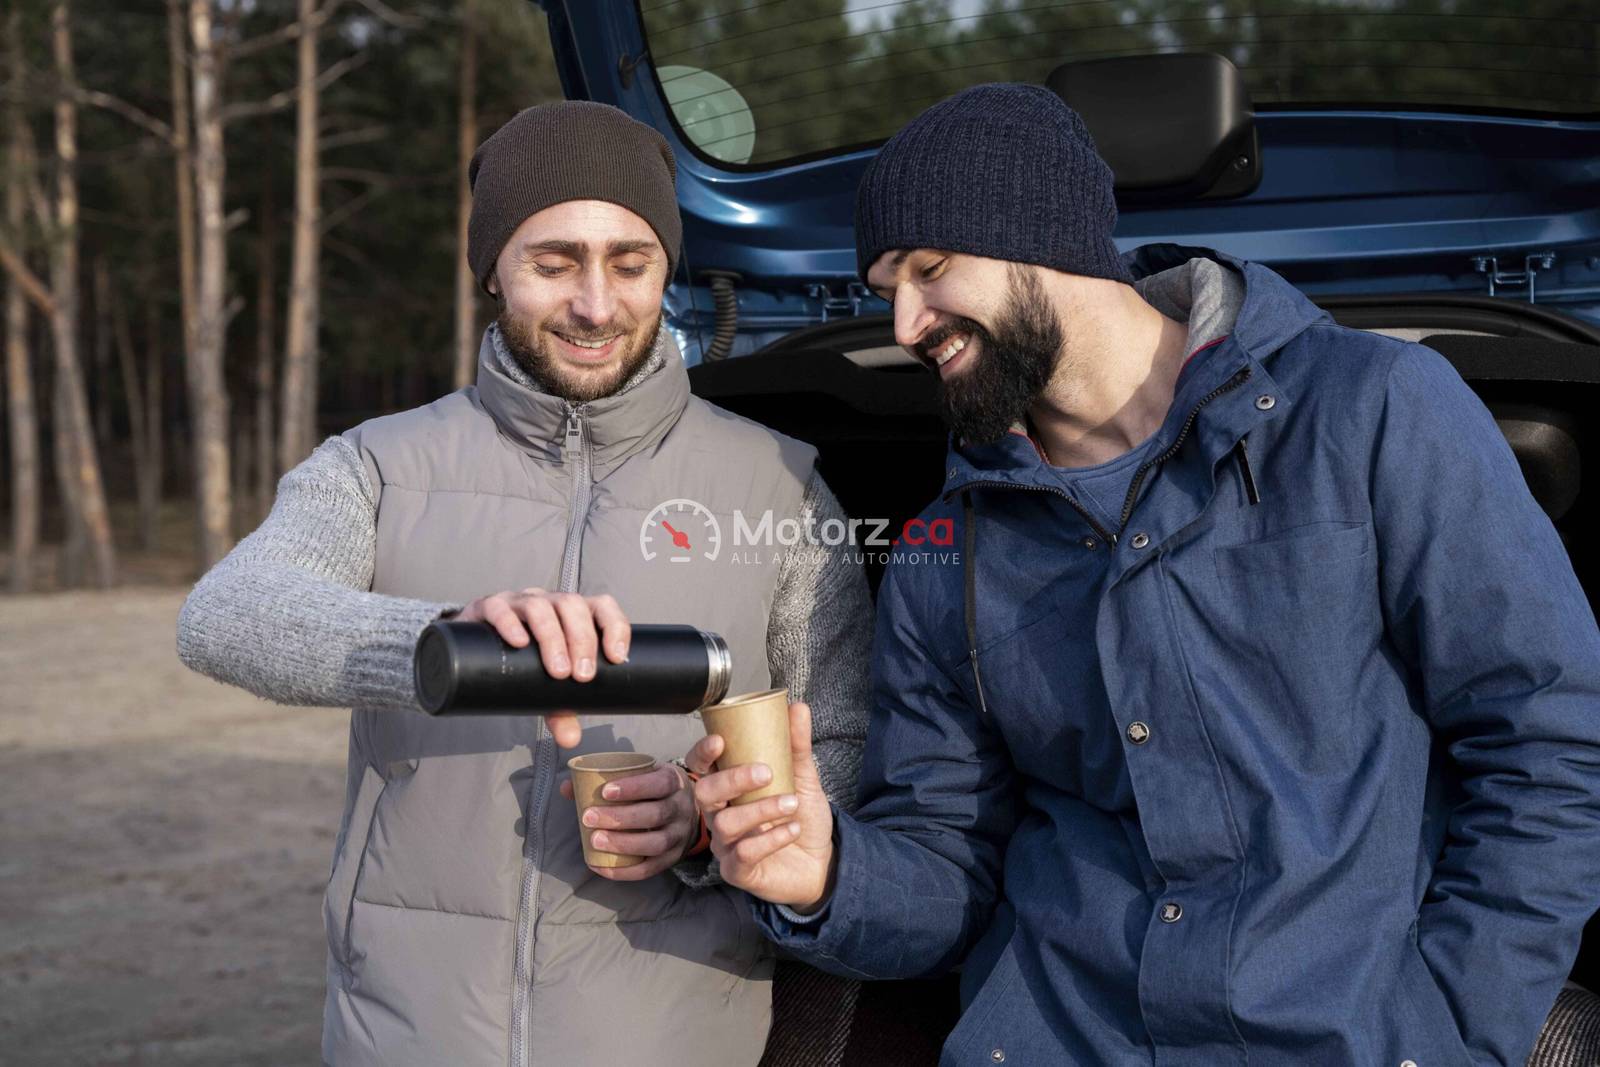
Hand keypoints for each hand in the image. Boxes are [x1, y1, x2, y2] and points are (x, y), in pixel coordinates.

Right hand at [452, 589, 629, 747]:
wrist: (477, 648)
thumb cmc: (524, 660)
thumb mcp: (546, 685)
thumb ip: (561, 710)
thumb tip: (571, 739)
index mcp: (573, 613)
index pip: (602, 607)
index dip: (614, 626)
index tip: (617, 657)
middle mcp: (549, 602)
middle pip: (572, 606)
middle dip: (582, 640)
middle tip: (582, 676)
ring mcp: (519, 602)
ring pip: (540, 607)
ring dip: (552, 637)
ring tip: (557, 671)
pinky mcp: (488, 607)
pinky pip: (500, 608)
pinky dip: (510, 624)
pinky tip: (518, 643)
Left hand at [558, 764, 697, 880]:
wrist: (689, 810)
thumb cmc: (654, 790)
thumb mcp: (642, 775)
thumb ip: (606, 778)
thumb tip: (566, 787)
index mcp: (675, 782)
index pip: (659, 783)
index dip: (634, 787)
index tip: (605, 791)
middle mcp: (681, 809)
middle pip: (656, 814)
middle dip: (620, 817)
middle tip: (589, 817)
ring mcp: (680, 836)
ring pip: (656, 843)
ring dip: (623, 844)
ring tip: (594, 841)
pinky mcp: (673, 858)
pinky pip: (650, 869)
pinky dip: (625, 871)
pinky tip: (601, 866)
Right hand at [690, 701, 835, 911]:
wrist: (823, 862)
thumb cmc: (803, 817)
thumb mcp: (803, 778)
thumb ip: (796, 746)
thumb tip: (797, 707)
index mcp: (729, 788)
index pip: (700, 767)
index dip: (702, 753)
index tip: (720, 741)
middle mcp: (720, 814)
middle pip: (704, 793)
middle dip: (733, 779)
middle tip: (767, 773)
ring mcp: (726, 845)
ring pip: (725, 824)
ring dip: (761, 810)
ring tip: (791, 803)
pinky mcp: (737, 871)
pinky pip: (743, 854)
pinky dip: (770, 839)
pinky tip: (792, 829)